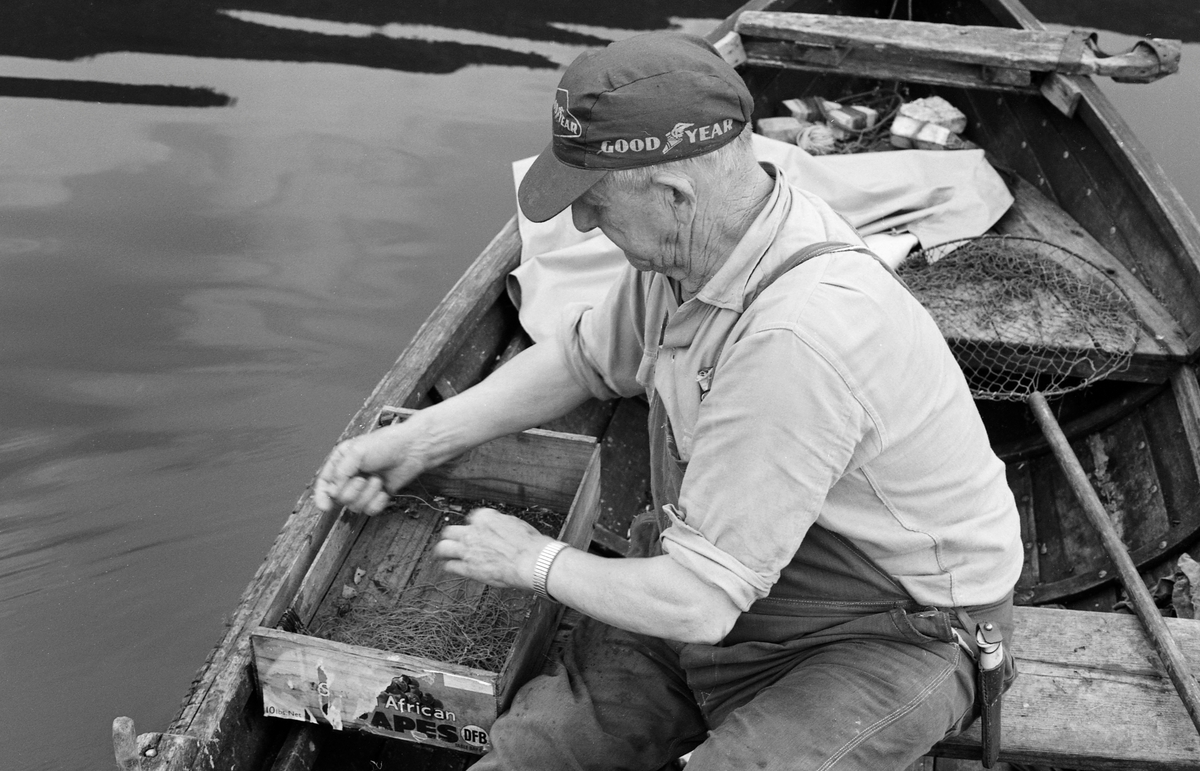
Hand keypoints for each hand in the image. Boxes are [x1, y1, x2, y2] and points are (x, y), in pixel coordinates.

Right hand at [313, 423, 428, 514]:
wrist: (411, 450)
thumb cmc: (385, 445)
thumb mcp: (357, 452)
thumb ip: (340, 472)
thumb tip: (332, 491)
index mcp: (340, 462)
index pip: (324, 483)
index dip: (321, 497)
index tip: (324, 507)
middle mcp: (350, 476)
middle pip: (340, 498)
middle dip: (354, 489)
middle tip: (365, 476)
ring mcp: (364, 488)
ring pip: (355, 506)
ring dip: (368, 494)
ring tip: (378, 479)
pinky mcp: (377, 497)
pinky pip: (370, 510)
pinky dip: (378, 502)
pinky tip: (384, 489)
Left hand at [433, 508, 552, 590]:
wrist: (532, 561)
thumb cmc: (529, 543)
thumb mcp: (515, 523)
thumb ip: (499, 523)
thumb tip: (497, 525)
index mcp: (485, 517)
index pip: (472, 518)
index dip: (474, 526)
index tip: (475, 530)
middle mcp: (472, 531)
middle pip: (450, 531)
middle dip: (451, 535)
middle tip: (452, 540)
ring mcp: (467, 550)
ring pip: (443, 547)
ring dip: (442, 551)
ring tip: (440, 554)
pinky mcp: (467, 568)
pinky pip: (450, 566)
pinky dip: (449, 566)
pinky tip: (450, 568)